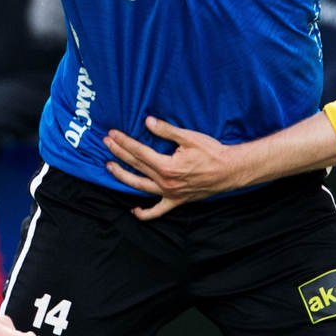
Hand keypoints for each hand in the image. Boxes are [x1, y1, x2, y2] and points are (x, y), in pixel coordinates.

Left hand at [103, 116, 240, 218]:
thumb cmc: (212, 152)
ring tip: (110, 167)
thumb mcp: (189, 137)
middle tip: (106, 143)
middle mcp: (165, 182)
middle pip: (136, 166)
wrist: (229, 171)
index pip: (139, 152)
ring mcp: (169, 193)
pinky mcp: (176, 201)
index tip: (113, 134)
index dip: (124, 142)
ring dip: (122, 177)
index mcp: (166, 166)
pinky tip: (134, 211)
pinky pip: (158, 211)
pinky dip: (145, 213)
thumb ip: (166, 130)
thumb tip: (148, 122)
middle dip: (119, 153)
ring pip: (139, 187)